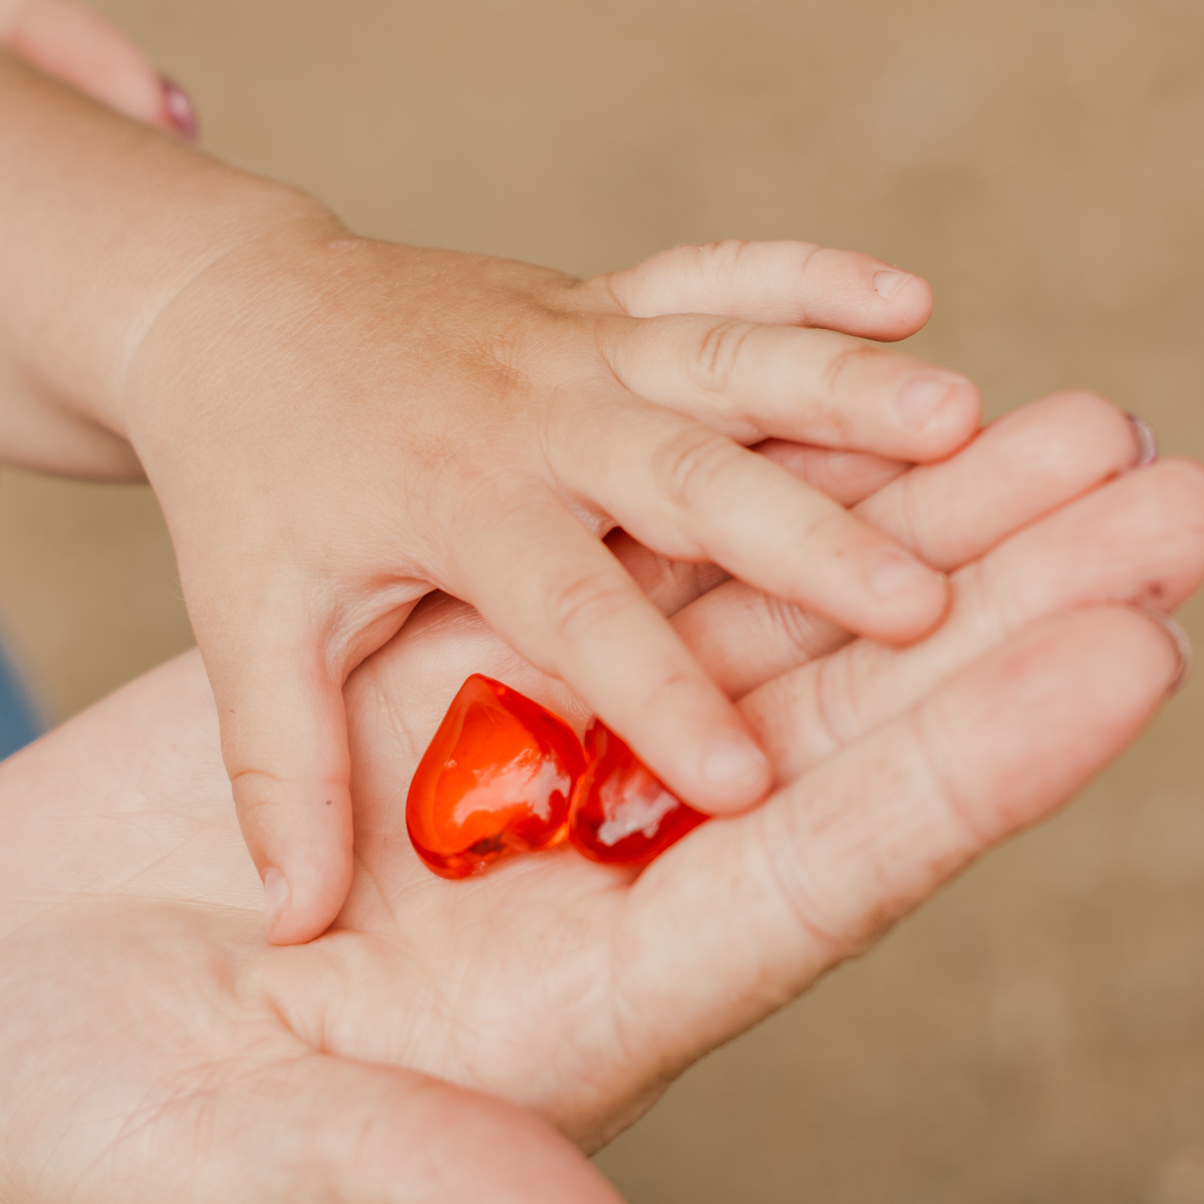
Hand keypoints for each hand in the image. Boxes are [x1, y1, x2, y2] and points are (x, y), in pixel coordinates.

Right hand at [0, 392, 1203, 1203]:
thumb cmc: (95, 1135)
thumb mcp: (252, 1176)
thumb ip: (430, 1195)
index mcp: (603, 1008)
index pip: (830, 873)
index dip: (982, 765)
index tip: (1140, 655)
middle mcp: (618, 877)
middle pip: (857, 730)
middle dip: (1016, 609)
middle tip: (1190, 499)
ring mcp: (547, 767)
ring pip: (775, 623)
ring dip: (923, 521)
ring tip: (1078, 424)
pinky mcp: (463, 679)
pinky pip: (640, 564)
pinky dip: (749, 486)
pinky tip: (860, 410)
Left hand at [126, 232, 988, 945]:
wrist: (236, 306)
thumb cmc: (254, 489)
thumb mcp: (249, 625)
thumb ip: (283, 769)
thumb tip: (294, 928)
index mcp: (452, 503)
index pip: (571, 611)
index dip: (656, 693)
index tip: (748, 786)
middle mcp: (532, 413)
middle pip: (686, 474)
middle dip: (809, 538)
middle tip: (927, 608)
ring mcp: (579, 341)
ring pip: (727, 354)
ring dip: (846, 381)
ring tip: (967, 425)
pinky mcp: (609, 300)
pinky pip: (715, 275)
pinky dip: (809, 275)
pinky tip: (914, 298)